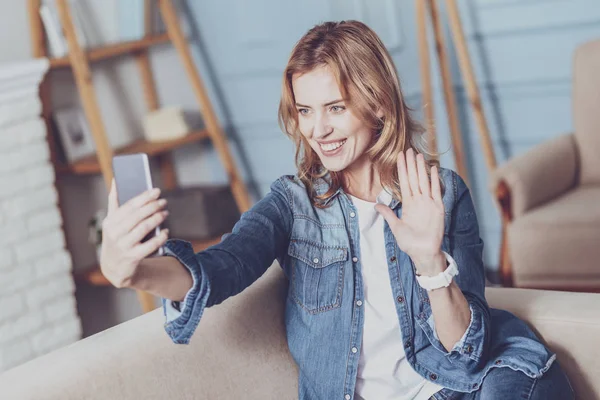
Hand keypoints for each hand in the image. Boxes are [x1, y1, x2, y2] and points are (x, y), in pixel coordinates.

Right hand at [99, 179, 169, 287]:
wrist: (113, 267)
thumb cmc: (116, 237)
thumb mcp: (111, 222)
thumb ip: (114, 202)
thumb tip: (116, 180)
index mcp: (110, 222)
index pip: (129, 206)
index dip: (144, 197)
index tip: (156, 191)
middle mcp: (115, 234)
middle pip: (137, 216)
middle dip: (152, 207)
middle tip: (163, 201)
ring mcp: (123, 246)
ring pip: (144, 229)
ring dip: (156, 219)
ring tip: (165, 212)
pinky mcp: (133, 258)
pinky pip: (150, 246)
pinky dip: (160, 238)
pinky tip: (166, 231)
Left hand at [374, 149, 444, 275]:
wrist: (423, 253)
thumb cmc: (410, 243)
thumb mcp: (395, 227)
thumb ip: (388, 214)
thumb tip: (375, 205)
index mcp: (408, 204)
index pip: (404, 182)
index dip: (401, 169)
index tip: (399, 157)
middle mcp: (418, 201)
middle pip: (413, 178)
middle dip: (410, 164)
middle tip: (408, 149)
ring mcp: (428, 203)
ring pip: (423, 181)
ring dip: (421, 168)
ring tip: (418, 155)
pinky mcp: (437, 207)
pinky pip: (436, 190)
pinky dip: (434, 179)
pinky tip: (433, 168)